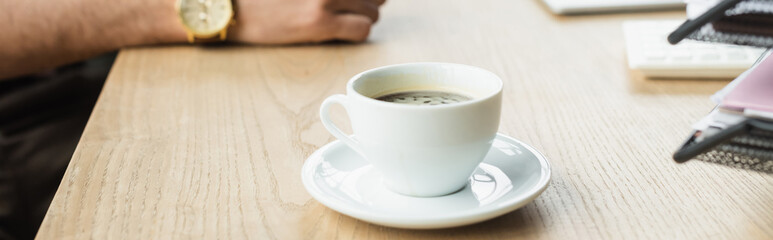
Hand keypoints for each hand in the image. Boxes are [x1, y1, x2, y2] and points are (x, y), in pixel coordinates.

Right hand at [229, 0, 385, 43]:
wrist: (236, 8)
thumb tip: (349, 1)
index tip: (360, 2)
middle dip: (367, 3)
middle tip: (349, 8)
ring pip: (373, 12)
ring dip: (363, 18)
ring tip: (342, 20)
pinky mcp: (321, 22)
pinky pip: (362, 29)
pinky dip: (357, 32)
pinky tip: (340, 31)